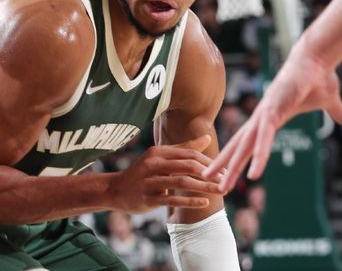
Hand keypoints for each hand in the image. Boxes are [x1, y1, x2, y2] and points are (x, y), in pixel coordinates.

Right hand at [108, 135, 223, 213]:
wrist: (115, 190)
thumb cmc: (143, 172)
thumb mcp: (160, 157)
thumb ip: (184, 148)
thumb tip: (206, 138)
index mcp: (159, 152)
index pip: (189, 154)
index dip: (208, 161)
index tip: (224, 169)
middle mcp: (155, 164)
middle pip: (188, 165)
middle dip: (210, 173)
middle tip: (226, 180)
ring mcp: (151, 181)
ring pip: (183, 182)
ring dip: (204, 187)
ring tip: (221, 191)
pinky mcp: (149, 198)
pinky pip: (173, 199)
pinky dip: (190, 201)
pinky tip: (205, 203)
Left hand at [205, 45, 341, 191]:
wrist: (318, 58)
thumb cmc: (320, 76)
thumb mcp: (330, 102)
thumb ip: (337, 113)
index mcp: (270, 117)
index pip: (248, 141)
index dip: (237, 156)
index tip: (227, 171)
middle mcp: (262, 117)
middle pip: (239, 146)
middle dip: (225, 166)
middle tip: (210, 183)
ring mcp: (266, 113)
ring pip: (245, 146)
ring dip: (233, 166)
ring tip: (222, 185)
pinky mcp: (274, 110)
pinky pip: (264, 139)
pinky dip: (258, 156)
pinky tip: (254, 174)